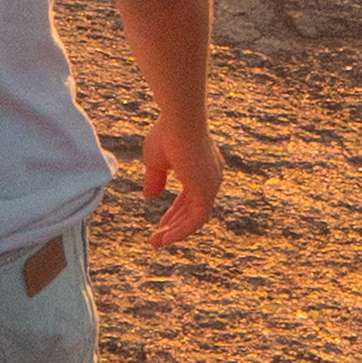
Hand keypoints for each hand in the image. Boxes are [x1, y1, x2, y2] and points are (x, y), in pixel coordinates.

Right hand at [138, 114, 222, 243]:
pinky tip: (165, 238)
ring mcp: (211, 184)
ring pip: (195, 218)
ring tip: (157, 243)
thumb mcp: (156, 161)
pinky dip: (181, 230)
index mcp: (202, 168)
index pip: (191, 197)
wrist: (179, 119)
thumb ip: (155, 179)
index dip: (176, 212)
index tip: (162, 224)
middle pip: (194, 209)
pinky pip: (196, 220)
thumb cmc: (167, 133)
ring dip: (176, 232)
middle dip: (175, 225)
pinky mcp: (207, 190)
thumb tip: (150, 197)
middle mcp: (211, 177)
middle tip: (158, 239)